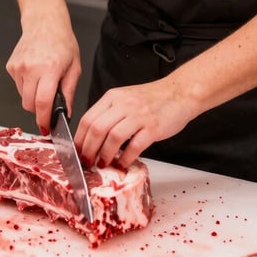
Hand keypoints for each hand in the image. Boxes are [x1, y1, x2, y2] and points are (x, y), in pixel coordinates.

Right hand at [5, 13, 80, 134]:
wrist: (44, 22)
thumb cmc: (62, 42)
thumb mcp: (74, 67)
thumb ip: (69, 92)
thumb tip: (66, 113)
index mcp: (49, 68)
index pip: (43, 102)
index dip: (44, 119)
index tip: (46, 128)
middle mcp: (31, 68)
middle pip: (29, 104)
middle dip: (39, 111)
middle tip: (49, 105)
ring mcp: (18, 67)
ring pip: (23, 97)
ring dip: (32, 97)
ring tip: (43, 81)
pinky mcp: (11, 66)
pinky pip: (18, 86)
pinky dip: (26, 86)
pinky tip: (35, 73)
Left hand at [74, 81, 192, 169]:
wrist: (179, 92)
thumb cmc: (152, 98)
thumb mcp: (124, 98)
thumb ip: (109, 112)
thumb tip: (92, 135)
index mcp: (112, 97)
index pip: (88, 118)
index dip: (79, 138)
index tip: (77, 151)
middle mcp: (123, 104)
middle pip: (97, 128)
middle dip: (88, 149)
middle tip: (87, 162)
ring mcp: (138, 115)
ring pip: (113, 137)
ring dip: (105, 154)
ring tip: (102, 164)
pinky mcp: (153, 127)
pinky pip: (135, 145)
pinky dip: (126, 157)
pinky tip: (122, 163)